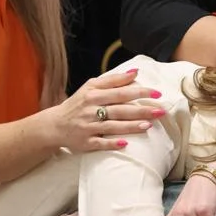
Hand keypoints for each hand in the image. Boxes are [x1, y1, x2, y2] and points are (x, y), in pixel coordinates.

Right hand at [46, 69, 162, 151]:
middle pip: (120, 110)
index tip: (157, 93)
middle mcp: (90, 110)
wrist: (54, 125)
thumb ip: (113, 80)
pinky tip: (126, 143)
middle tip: (160, 111)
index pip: (120, 92)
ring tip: (148, 125)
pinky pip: (100, 143)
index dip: (139, 92)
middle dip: (141, 110)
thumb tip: (135, 72)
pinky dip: (112, 143)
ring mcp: (88, 127)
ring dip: (130, 126)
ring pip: (112, 126)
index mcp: (93, 95)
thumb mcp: (91, 87)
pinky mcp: (86, 142)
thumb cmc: (78, 104)